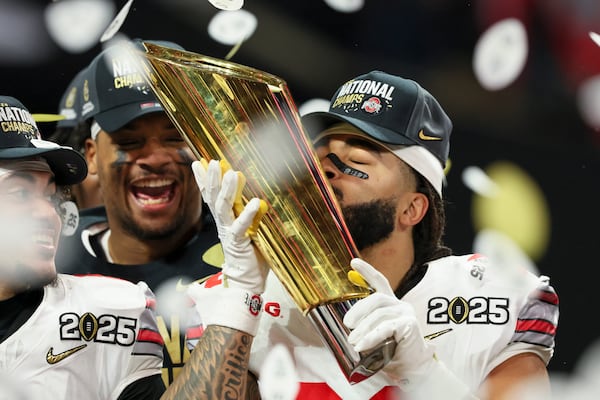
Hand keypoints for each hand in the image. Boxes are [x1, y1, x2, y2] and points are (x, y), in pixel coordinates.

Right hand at [188, 159, 267, 334]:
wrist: (247, 283)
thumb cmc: (251, 255)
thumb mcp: (250, 229)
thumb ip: (250, 214)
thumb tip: (255, 195)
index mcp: (225, 220)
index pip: (212, 196)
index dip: (205, 180)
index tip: (199, 162)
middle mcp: (223, 225)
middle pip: (214, 198)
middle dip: (212, 179)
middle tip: (212, 162)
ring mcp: (230, 233)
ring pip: (224, 208)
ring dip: (226, 190)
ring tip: (231, 173)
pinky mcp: (239, 243)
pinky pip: (241, 226)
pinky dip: (247, 214)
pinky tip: (254, 201)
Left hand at [343, 258, 434, 388]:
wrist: (411, 369)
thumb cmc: (391, 352)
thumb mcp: (374, 334)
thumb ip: (364, 325)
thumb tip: (345, 322)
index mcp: (390, 304)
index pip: (379, 281)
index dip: (366, 270)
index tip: (353, 262)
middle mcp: (399, 305)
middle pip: (376, 298)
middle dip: (358, 310)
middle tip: (347, 324)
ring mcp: (406, 313)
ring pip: (379, 314)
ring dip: (363, 329)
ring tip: (353, 342)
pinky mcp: (409, 324)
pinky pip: (386, 327)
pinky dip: (371, 337)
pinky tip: (362, 346)